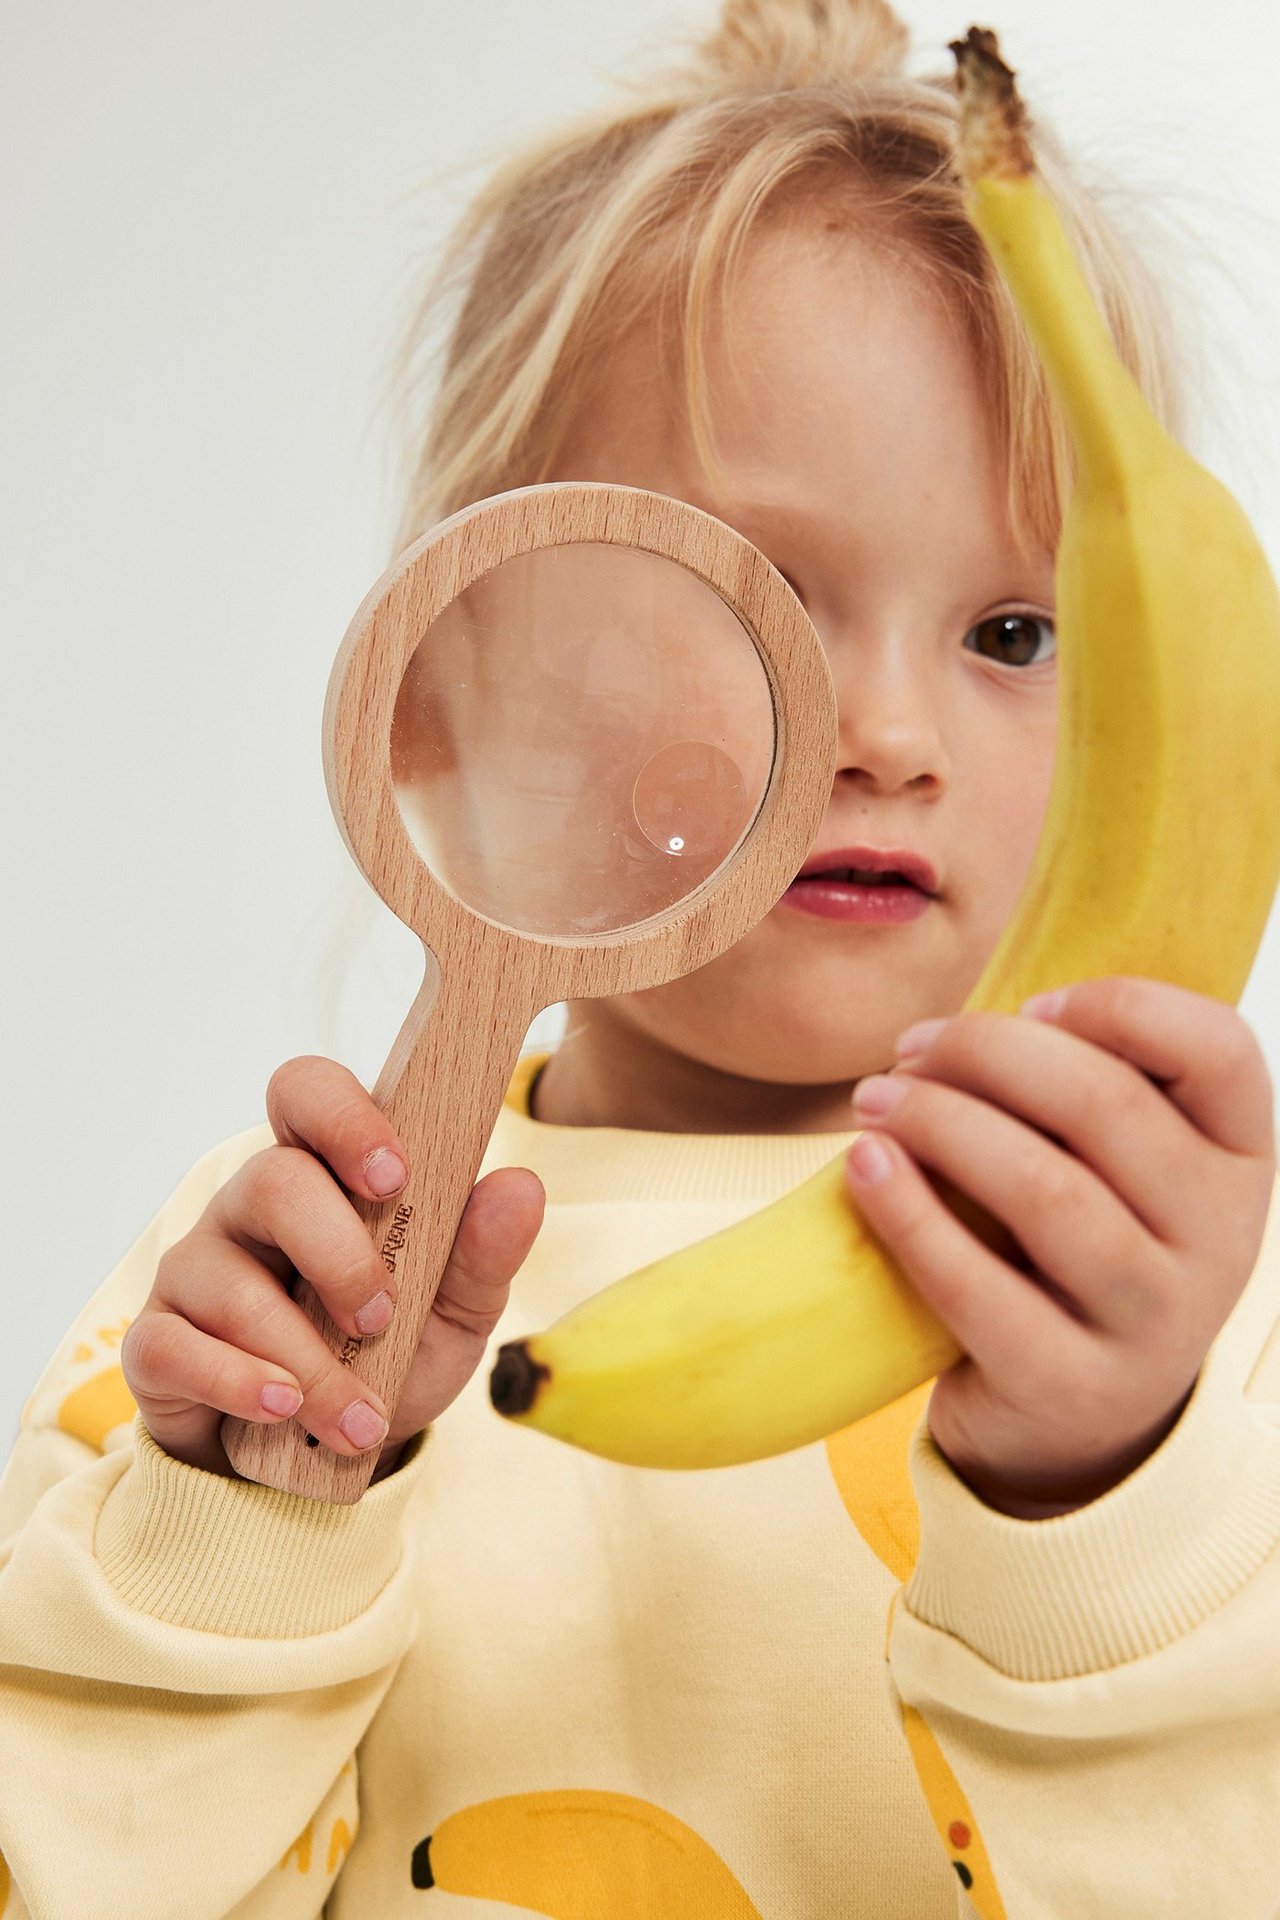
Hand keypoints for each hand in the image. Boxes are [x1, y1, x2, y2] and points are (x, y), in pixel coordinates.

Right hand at [121, 1056, 544, 1479]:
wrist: (324, 1459)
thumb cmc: (389, 1356)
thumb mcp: (454, 1312)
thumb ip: (484, 1252)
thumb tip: (521, 1187)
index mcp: (326, 1173)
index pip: (309, 1092)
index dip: (345, 1119)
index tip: (395, 1176)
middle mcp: (251, 1204)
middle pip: (273, 1180)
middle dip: (337, 1253)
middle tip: (381, 1316)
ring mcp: (197, 1268)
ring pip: (234, 1283)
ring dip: (308, 1359)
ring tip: (359, 1417)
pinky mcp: (158, 1340)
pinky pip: (178, 1347)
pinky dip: (240, 1384)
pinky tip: (283, 1410)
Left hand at [844, 977, 1275, 1517]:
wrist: (1076, 1419)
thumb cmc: (1078, 1247)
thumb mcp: (1121, 1169)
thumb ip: (1087, 1089)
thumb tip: (967, 1018)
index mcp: (1239, 1160)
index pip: (1216, 1049)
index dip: (1118, 1006)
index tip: (1030, 1007)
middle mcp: (1219, 1241)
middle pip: (1107, 1105)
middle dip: (985, 1054)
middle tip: (910, 1051)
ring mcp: (1153, 1322)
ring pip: (1044, 1190)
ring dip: (940, 1123)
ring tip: (876, 1102)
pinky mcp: (1069, 1383)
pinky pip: (977, 1285)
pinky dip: (908, 1212)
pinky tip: (863, 1166)